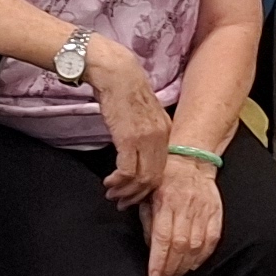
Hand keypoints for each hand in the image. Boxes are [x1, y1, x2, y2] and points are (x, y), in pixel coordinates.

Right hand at [81, 37, 169, 206]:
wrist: (117, 73)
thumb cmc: (124, 91)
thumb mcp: (143, 114)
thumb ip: (146, 133)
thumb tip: (137, 153)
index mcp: (166, 133)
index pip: (163, 170)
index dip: (149, 187)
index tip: (135, 194)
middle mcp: (160, 138)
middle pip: (155, 179)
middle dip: (137, 195)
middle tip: (122, 202)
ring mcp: (146, 139)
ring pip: (142, 179)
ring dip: (125, 191)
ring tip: (112, 194)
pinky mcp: (129, 139)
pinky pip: (127, 171)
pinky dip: (118, 182)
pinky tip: (109, 182)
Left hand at [143, 157, 224, 275]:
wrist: (191, 160)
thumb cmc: (165, 179)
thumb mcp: (148, 194)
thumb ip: (147, 220)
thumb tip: (149, 248)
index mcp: (166, 200)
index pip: (163, 236)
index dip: (159, 260)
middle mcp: (186, 206)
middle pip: (180, 245)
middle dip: (171, 268)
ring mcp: (204, 210)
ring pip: (196, 245)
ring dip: (185, 266)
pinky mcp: (216, 212)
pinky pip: (212, 239)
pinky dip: (203, 256)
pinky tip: (193, 265)